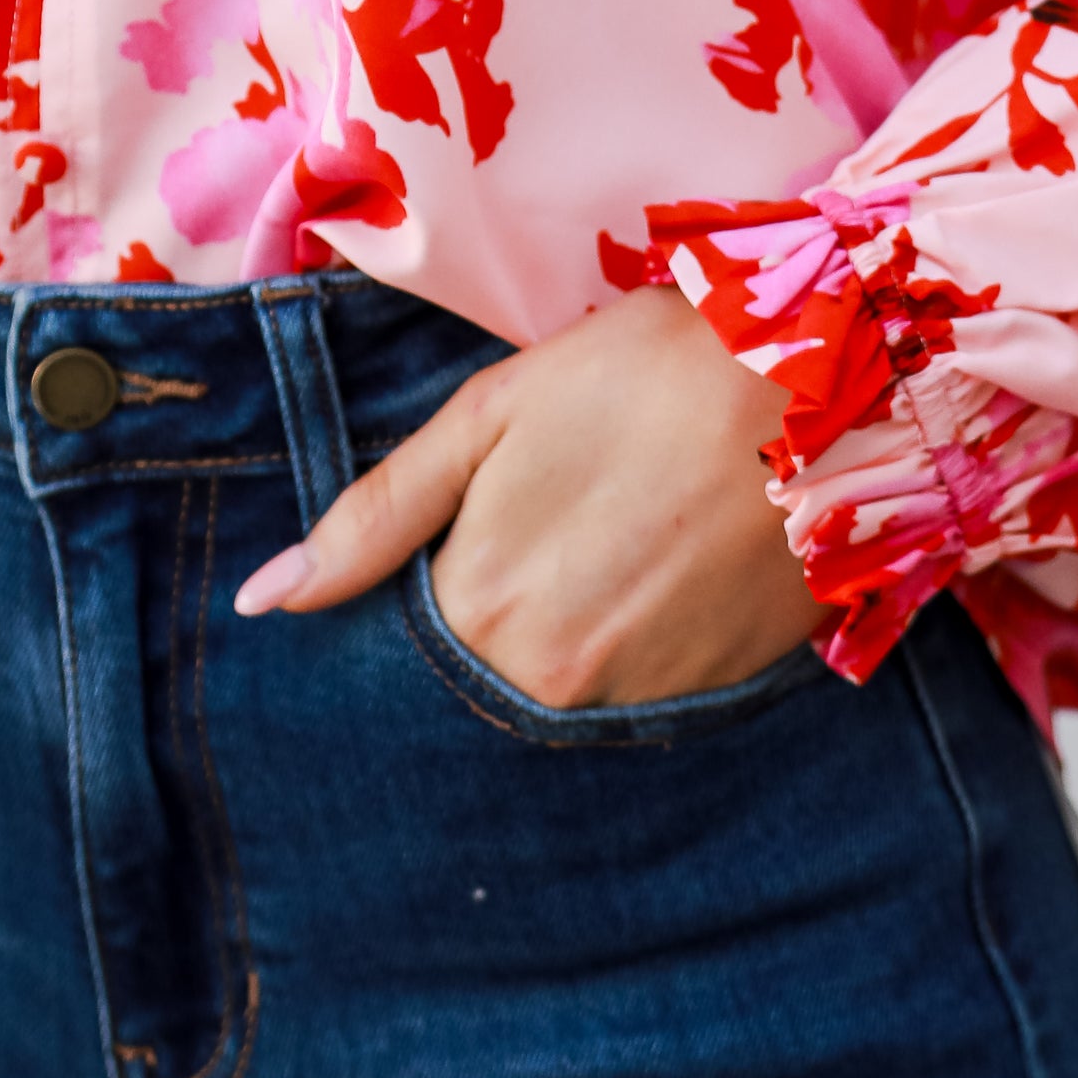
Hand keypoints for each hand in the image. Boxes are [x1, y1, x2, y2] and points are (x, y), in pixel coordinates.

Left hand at [235, 284, 821, 708]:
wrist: (813, 379)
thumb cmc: (638, 375)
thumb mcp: (489, 416)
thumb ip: (376, 515)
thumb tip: (264, 600)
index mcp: (484, 614)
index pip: (404, 660)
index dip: (414, 608)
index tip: (444, 559)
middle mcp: (556, 685)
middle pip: (481, 684)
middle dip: (486, 629)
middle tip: (536, 541)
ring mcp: (642, 703)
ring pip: (563, 693)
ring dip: (564, 640)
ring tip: (603, 545)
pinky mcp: (716, 697)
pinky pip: (640, 696)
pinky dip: (632, 647)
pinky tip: (654, 573)